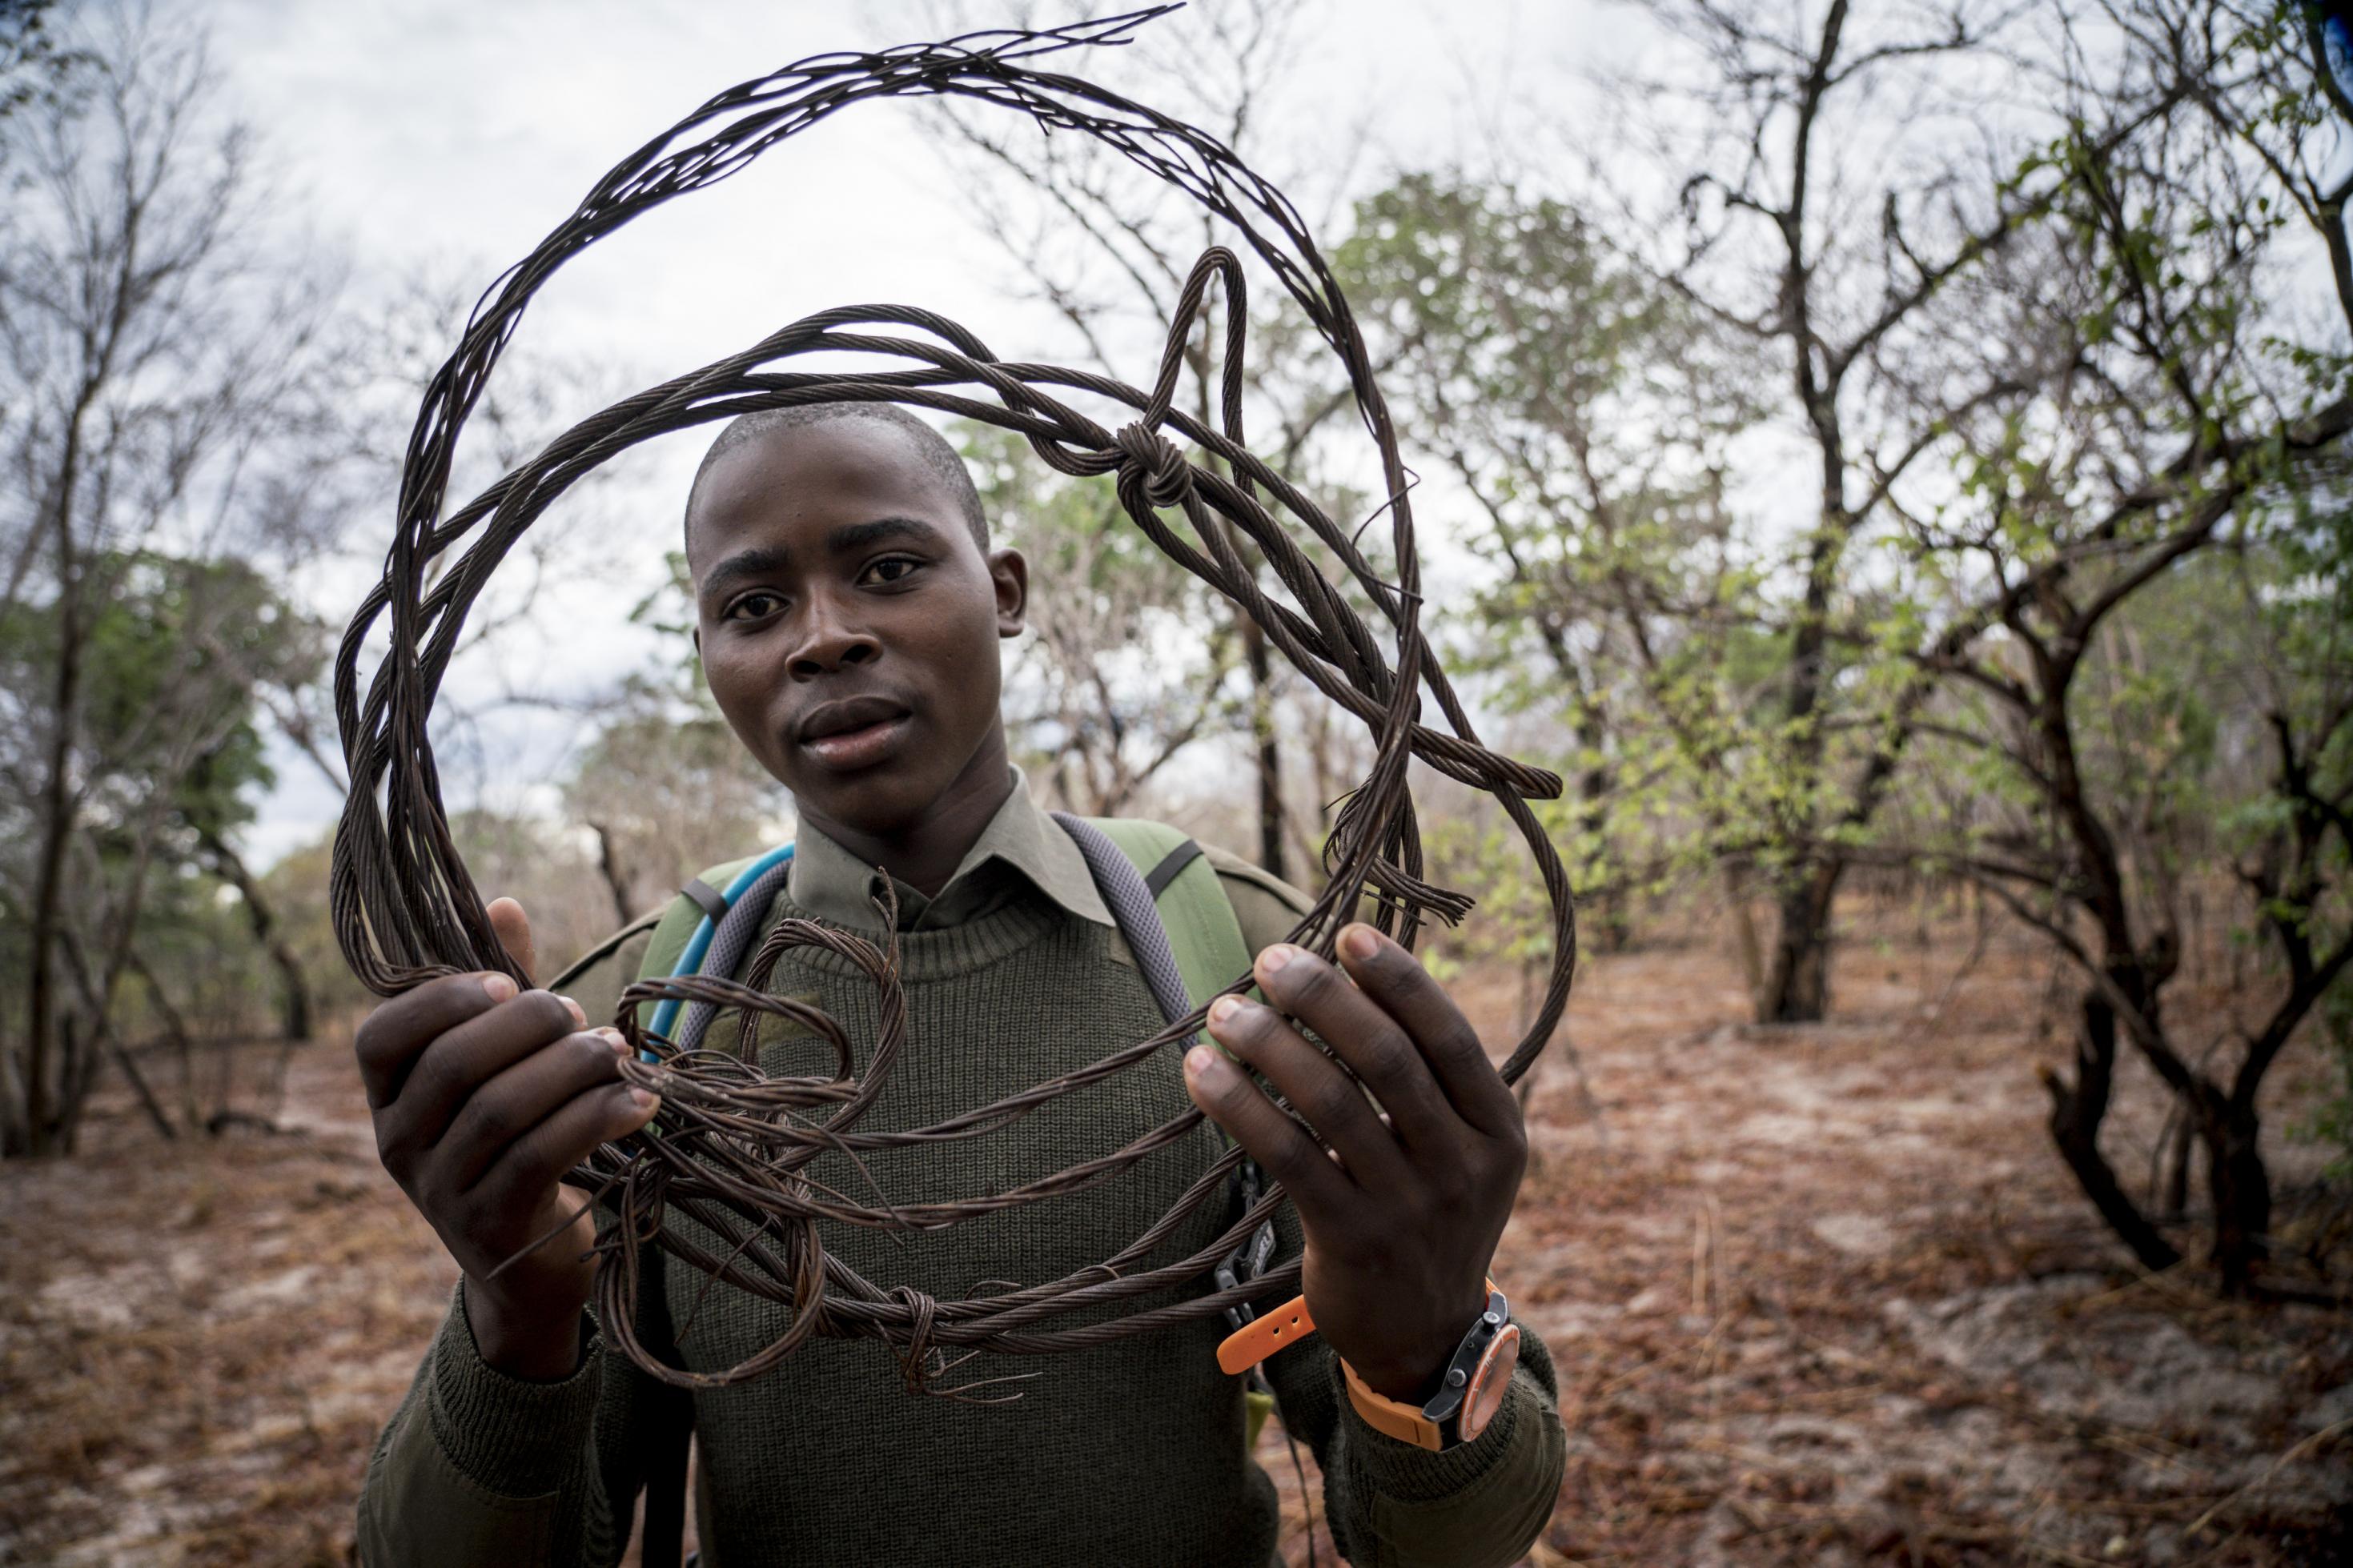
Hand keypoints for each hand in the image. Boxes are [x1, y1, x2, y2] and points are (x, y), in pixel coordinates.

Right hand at [352, 897, 659, 1378]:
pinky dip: (598, 1117)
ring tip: (618, 1052)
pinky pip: (542, 1157)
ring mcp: (440, 1192)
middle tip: (582, 1018)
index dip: (442, 999)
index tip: (508, 985)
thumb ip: (500, 991)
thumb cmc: (520, 1138)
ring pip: (501, 1110)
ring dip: (573, 1069)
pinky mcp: (493, 1226)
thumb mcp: (505, 1063)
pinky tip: (642, 1099)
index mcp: (388, 1097)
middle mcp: (397, 1145)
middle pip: (453, 1065)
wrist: (530, 1265)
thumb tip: (503, 903)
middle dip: (530, 1028)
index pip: (380, 1035)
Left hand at [1185, 923, 1526, 1401]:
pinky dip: (1240, 1106)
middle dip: (1324, 999)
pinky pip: (1288, 1157)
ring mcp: (1410, 1208)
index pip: (1449, 1035)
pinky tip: (1202, 1073)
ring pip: (1332, 1104)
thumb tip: (1343, 978)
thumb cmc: (1427, 1213)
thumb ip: (1423, 1079)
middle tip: (1270, 960)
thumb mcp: (1459, 1150)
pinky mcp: (1352, 1241)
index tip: (1347, 933)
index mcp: (1499, 1129)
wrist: (1424, 1335)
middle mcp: (1464, 1166)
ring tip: (1223, 1011)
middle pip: (1388, 1060)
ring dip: (1270, 1045)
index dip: (1398, 979)